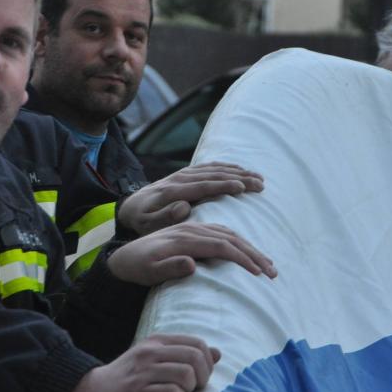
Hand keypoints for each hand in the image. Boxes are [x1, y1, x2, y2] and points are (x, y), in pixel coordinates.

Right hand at [66, 334, 221, 391]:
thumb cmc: (128, 378)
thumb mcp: (154, 359)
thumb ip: (183, 354)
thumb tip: (218, 353)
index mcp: (156, 342)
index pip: (197, 343)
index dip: (207, 362)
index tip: (201, 377)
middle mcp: (150, 353)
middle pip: (195, 356)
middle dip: (203, 375)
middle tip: (195, 388)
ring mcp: (143, 373)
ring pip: (185, 374)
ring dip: (191, 388)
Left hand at [106, 222, 276, 285]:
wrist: (123, 254)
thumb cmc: (137, 266)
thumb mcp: (148, 271)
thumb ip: (169, 266)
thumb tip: (192, 264)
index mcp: (184, 237)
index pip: (220, 245)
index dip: (241, 258)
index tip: (259, 273)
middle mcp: (191, 228)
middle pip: (231, 236)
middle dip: (254, 253)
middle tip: (273, 272)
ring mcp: (193, 226)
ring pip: (229, 231)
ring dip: (251, 245)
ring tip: (269, 263)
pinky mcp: (193, 228)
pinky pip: (222, 228)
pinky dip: (240, 238)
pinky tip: (249, 247)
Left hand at [118, 163, 263, 234]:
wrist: (130, 207)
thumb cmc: (141, 221)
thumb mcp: (147, 224)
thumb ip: (164, 216)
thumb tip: (184, 207)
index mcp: (172, 191)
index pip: (203, 186)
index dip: (223, 186)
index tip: (243, 189)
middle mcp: (180, 178)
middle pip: (214, 175)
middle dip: (239, 178)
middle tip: (261, 184)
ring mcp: (183, 174)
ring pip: (215, 169)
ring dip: (238, 172)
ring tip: (259, 178)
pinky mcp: (186, 174)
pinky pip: (210, 167)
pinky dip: (227, 167)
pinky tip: (242, 171)